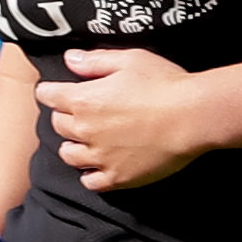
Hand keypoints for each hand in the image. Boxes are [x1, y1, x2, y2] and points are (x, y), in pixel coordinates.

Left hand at [37, 46, 215, 191]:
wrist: (192, 117)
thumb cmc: (163, 84)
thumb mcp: (129, 60)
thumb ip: (95, 61)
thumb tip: (70, 59)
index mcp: (84, 99)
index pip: (48, 96)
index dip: (50, 91)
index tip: (54, 90)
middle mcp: (85, 130)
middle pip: (58, 125)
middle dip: (64, 116)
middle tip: (77, 112)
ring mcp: (100, 157)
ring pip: (69, 155)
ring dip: (73, 145)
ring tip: (86, 140)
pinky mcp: (118, 177)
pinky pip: (91, 181)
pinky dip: (90, 174)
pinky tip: (98, 166)